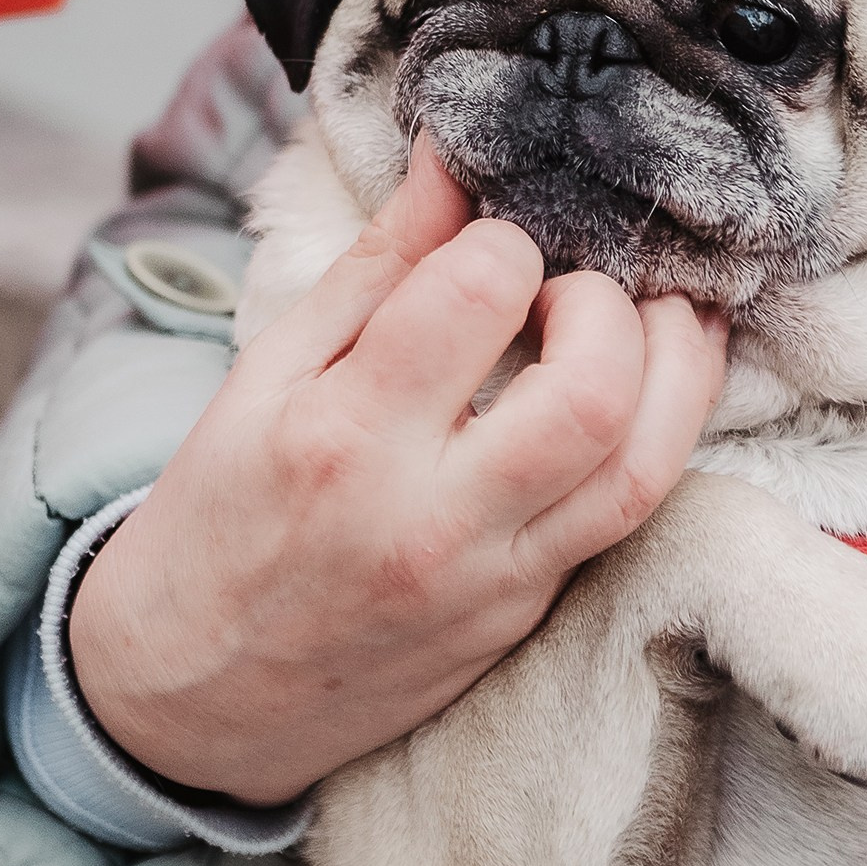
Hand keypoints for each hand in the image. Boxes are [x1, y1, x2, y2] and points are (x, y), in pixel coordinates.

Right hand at [70, 140, 726, 803]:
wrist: (187, 702)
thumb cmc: (218, 524)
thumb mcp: (264, 379)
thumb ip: (375, 270)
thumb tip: (454, 163)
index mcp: (342, 437)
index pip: (478, 294)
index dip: (502, 241)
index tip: (488, 243)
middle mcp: (429, 516)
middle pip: (595, 389)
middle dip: (611, 305)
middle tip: (571, 288)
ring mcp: (490, 580)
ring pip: (645, 466)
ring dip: (680, 367)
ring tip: (659, 315)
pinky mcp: (524, 616)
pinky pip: (627, 519)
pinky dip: (655, 436)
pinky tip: (647, 389)